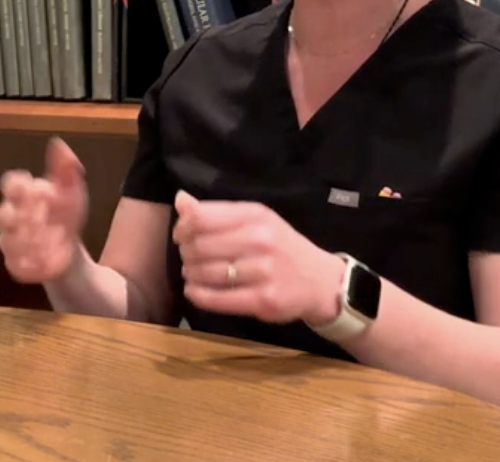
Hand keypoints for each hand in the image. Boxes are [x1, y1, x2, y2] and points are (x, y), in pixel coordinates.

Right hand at [0, 137, 87, 283]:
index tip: (37, 190)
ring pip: (7, 240)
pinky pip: (14, 263)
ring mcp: (10, 241)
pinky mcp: (15, 263)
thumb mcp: (71, 190)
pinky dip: (30, 262)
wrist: (69, 248)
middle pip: (2, 214)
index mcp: (24, 195)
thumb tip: (57, 143)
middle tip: (42, 219)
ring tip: (50, 240)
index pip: (10, 183)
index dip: (19, 186)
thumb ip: (65, 168)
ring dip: (28, 240)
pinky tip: (47, 259)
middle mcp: (11, 217)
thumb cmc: (66, 214)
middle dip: (22, 216)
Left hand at [171, 190, 344, 325]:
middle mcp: (260, 239)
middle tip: (187, 258)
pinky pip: (219, 299)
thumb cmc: (281, 246)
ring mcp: (263, 271)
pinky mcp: (263, 300)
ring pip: (207, 273)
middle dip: (186, 253)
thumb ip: (217, 212)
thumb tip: (181, 200)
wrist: (319, 280)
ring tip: (192, 273)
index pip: (203, 217)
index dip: (183, 227)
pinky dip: (198, 295)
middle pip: (201, 245)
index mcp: (255, 215)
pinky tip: (194, 291)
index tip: (180, 236)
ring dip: (190, 274)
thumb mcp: (255, 220)